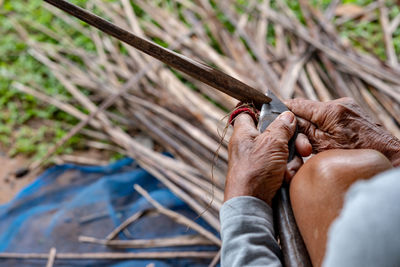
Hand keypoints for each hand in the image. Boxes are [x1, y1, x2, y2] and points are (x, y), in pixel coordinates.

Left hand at [225, 111, 311, 204]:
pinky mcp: (267, 174)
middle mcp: (250, 145)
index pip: (247, 112)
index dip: (260, 109)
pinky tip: (286, 179)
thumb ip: (281, 127)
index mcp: (244, 133)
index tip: (274, 109)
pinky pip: (283, 166)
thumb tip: (287, 116)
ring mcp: (259, 160)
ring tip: (287, 170)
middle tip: (302, 148)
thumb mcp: (271, 143)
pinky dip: (288, 172)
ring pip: (283, 151)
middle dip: (292, 141)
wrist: (252, 205)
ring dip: (292, 160)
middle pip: (275, 133)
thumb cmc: (255, 172)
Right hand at [285, 97, 399, 165]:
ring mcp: (348, 106)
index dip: (283, 109)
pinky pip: (331, 115)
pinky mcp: (353, 111)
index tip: (273, 112)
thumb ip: (304, 131)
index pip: (297, 104)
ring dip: (313, 126)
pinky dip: (324, 125)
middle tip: (301, 142)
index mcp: (330, 111)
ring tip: (316, 144)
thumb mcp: (323, 146)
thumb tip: (288, 120)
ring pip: (319, 113)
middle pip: (308, 109)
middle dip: (301, 124)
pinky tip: (328, 139)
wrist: (388, 156)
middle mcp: (339, 104)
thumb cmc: (356, 155)